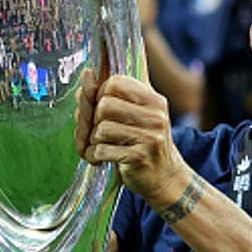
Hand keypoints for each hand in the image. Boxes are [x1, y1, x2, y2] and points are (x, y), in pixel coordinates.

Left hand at [75, 71, 190, 206]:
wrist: (165, 177)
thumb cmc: (145, 142)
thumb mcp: (140, 113)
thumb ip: (115, 93)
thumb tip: (86, 75)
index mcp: (154, 100)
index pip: (115, 82)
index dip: (101, 94)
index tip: (103, 109)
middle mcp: (155, 116)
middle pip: (104, 105)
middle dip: (94, 120)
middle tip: (99, 132)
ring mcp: (149, 137)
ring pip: (101, 128)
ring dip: (94, 140)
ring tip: (102, 146)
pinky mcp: (139, 158)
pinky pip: (102, 150)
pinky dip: (94, 156)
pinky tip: (101, 158)